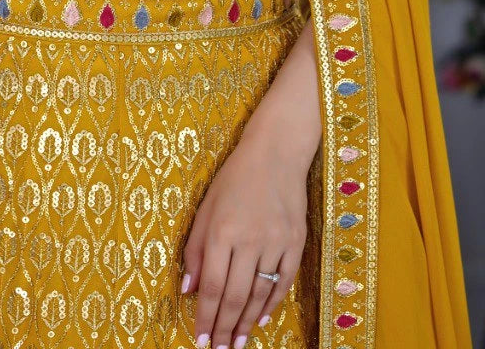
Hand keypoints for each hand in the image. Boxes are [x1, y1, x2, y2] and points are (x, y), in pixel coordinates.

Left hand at [181, 129, 309, 347]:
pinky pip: (283, 283)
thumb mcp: (205, 207)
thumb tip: (188, 289)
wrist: (276, 154)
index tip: (200, 338)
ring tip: (238, 343)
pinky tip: (261, 320)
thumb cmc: (234, 179)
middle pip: (235, 296)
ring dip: (247, 323)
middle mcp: (249, 240)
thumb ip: (195, 249)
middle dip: (225, 328)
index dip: (206, 316)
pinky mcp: (296, 243)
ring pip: (259, 295)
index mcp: (222, 230)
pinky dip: (271, 304)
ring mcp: (275, 243)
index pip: (212, 286)